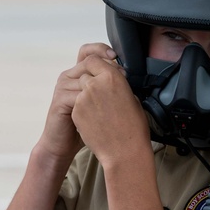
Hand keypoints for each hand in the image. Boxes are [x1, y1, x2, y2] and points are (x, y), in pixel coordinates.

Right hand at [37, 43, 119, 162]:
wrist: (63, 144)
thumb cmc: (84, 124)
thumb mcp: (97, 101)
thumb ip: (105, 86)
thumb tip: (126, 75)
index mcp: (77, 74)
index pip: (87, 52)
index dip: (101, 50)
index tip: (116, 57)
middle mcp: (68, 77)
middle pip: (88, 62)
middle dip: (107, 69)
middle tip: (122, 78)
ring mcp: (62, 88)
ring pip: (85, 78)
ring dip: (102, 88)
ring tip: (115, 97)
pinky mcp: (59, 100)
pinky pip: (79, 95)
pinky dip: (93, 102)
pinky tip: (103, 110)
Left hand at [70, 51, 149, 166]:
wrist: (123, 151)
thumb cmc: (134, 127)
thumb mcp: (132, 98)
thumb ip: (118, 84)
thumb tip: (112, 81)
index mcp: (112, 76)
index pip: (95, 59)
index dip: (96, 65)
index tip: (99, 71)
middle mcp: (95, 83)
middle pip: (85, 73)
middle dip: (90, 80)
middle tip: (99, 93)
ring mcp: (83, 97)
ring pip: (80, 89)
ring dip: (86, 94)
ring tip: (99, 109)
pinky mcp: (76, 111)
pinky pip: (77, 104)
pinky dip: (83, 109)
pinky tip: (94, 119)